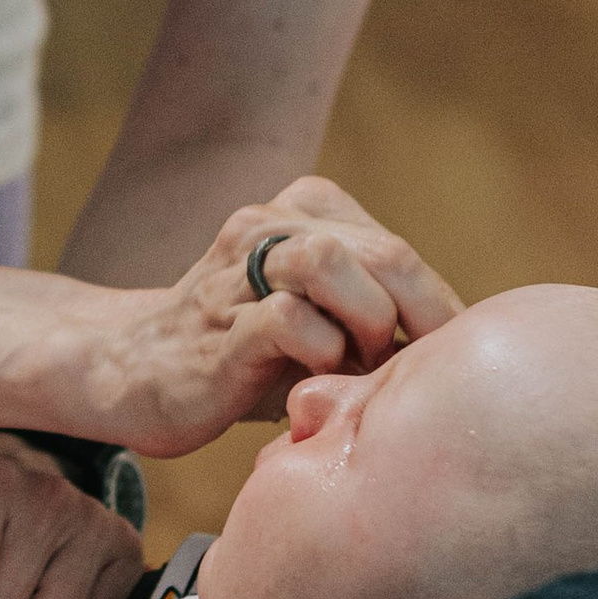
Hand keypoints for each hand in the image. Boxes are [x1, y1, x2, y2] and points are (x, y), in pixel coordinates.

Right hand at [102, 180, 460, 452]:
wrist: (134, 372)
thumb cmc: (244, 356)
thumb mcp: (316, 318)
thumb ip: (375, 311)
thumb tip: (464, 347)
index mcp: (300, 214)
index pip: (397, 250)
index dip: (434, 310)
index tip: (435, 361)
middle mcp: (266, 228)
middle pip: (382, 250)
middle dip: (418, 318)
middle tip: (409, 370)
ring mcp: (236, 274)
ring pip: (329, 262)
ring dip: (368, 325)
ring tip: (361, 368)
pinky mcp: (218, 327)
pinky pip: (288, 321)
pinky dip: (321, 357)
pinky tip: (313, 385)